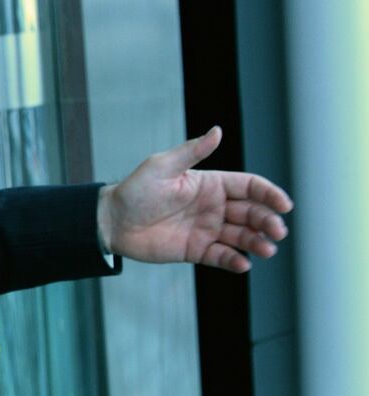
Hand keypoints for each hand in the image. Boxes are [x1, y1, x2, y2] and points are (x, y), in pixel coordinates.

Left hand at [97, 126, 292, 272]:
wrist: (112, 221)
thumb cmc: (135, 190)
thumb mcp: (162, 166)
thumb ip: (192, 152)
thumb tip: (218, 131)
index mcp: (211, 184)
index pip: (250, 187)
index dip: (269, 194)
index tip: (283, 205)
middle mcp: (214, 207)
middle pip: (252, 213)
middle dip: (268, 221)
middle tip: (277, 232)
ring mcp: (206, 229)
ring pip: (241, 236)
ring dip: (257, 242)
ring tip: (266, 249)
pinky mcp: (196, 250)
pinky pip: (221, 256)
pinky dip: (234, 261)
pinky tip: (242, 264)